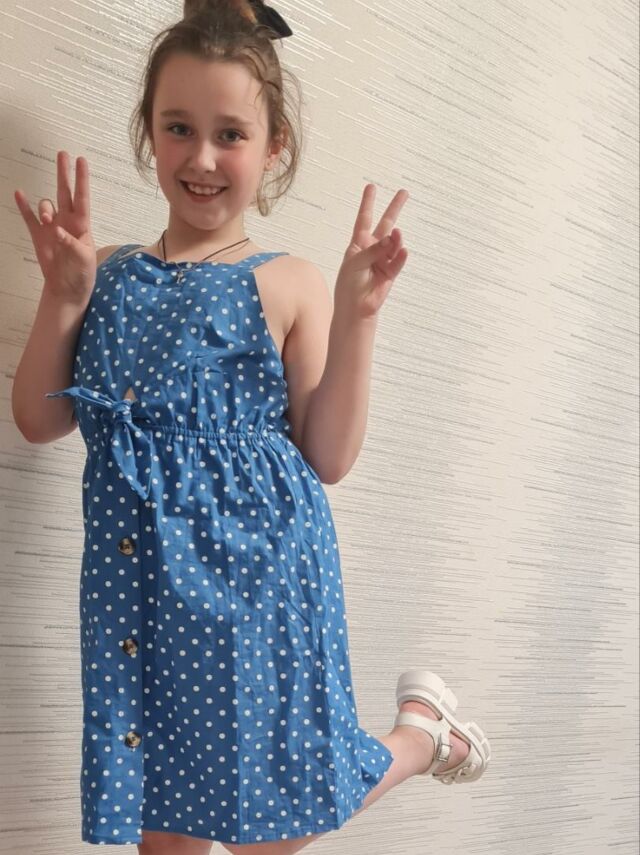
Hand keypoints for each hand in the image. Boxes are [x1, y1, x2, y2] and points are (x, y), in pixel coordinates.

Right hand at [14, 150, 96, 302]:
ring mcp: (51, 227)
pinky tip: (18, 194)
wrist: (68, 288)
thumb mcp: (84, 261)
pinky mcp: (38, 235)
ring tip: (45, 218)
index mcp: (82, 225)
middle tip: (62, 154)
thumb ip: (72, 244)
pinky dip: (23, 206)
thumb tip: (57, 230)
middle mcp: (67, 221)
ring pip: (46, 205)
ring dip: (43, 207)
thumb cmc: (83, 274)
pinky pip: (28, 217)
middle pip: (64, 192)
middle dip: (63, 174)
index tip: (81, 160)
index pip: (82, 198)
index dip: (82, 180)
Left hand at [335, 184, 409, 319]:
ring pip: (393, 243)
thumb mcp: (355, 264)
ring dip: (395, 239)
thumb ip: (372, 250)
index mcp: (359, 244)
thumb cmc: (349, 285)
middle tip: (404, 192)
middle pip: (385, 224)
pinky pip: (398, 260)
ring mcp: (383, 259)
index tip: (371, 187)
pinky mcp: (391, 272)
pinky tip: (403, 250)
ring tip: (396, 234)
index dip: (368, 203)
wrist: (355, 308)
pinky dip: (400, 255)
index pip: (364, 219)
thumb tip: (391, 238)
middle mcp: (373, 249)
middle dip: (394, 208)